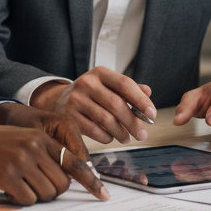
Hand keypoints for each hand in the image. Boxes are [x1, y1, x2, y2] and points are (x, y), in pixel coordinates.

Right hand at [0, 103, 107, 200]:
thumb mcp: (20, 139)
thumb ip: (43, 153)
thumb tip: (64, 179)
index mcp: (41, 137)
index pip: (75, 161)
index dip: (91, 181)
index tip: (103, 195)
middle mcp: (35, 147)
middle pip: (62, 184)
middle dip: (52, 191)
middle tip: (34, 187)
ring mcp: (22, 161)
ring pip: (48, 194)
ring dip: (35, 196)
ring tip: (18, 186)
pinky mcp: (7, 176)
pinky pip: (28, 200)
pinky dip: (20, 200)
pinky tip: (7, 189)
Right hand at [29, 67, 155, 144]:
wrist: (58, 100)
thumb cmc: (91, 94)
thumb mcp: (107, 85)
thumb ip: (128, 89)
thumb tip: (148, 93)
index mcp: (100, 73)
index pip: (125, 84)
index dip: (141, 100)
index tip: (152, 114)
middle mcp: (87, 83)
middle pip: (116, 104)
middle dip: (133, 122)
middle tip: (142, 134)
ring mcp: (76, 99)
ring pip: (106, 119)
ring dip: (121, 132)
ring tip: (127, 138)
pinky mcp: (69, 116)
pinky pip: (94, 130)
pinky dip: (106, 137)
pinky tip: (110, 137)